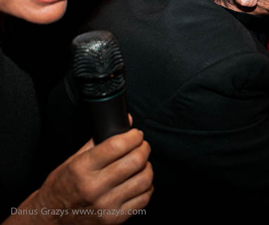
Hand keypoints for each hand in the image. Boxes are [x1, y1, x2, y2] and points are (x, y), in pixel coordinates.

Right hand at [12, 129, 152, 223]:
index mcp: (82, 169)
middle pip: (134, 161)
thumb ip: (98, 141)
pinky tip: (139, 182)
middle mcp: (94, 187)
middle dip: (144, 149)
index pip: (117, 146)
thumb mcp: (73, 160)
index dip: (133, 136)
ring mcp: (106, 205)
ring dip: (147, 167)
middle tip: (142, 146)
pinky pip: (143, 199)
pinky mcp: (115, 218)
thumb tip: (125, 122)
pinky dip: (146, 187)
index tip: (136, 134)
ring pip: (143, 180)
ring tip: (142, 164)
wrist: (51, 219)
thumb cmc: (62, 187)